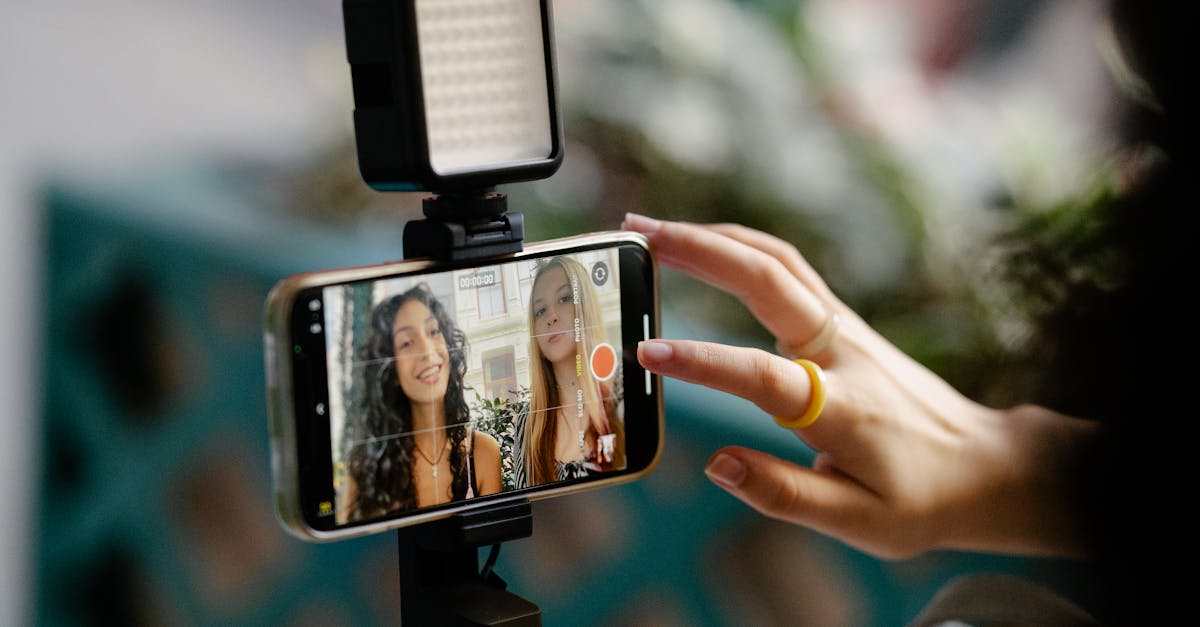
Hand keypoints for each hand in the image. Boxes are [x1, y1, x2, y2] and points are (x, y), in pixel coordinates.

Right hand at [623, 213, 1095, 558]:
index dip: (702, 362)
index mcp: (841, 407)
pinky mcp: (842, 321)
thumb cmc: (922, 497)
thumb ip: (783, 493)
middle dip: (700, 249)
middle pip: (770, 278)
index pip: (761, 375)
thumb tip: (718, 464)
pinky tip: (702, 245)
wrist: (986, 464)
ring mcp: (845, 327)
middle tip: (637, 235)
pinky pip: (785, 268)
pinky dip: (738, 246)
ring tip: (652, 230)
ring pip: (777, 260)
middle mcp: (842, 351)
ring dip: (714, 236)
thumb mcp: (858, 520)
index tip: (645, 353)